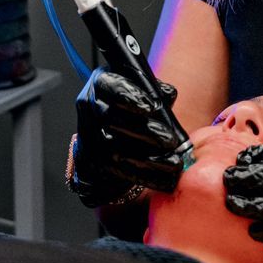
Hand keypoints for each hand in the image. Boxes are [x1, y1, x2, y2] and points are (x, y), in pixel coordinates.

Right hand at [66, 68, 185, 206]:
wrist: (110, 140)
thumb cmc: (132, 110)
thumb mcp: (144, 94)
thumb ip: (155, 91)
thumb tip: (169, 94)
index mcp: (102, 83)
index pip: (111, 85)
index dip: (130, 95)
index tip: (152, 106)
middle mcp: (90, 105)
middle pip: (112, 117)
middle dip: (145, 130)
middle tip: (170, 140)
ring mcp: (88, 134)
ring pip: (114, 147)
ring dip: (148, 158)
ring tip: (174, 163)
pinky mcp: (93, 160)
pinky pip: (118, 169)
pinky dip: (144, 175)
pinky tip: (166, 179)